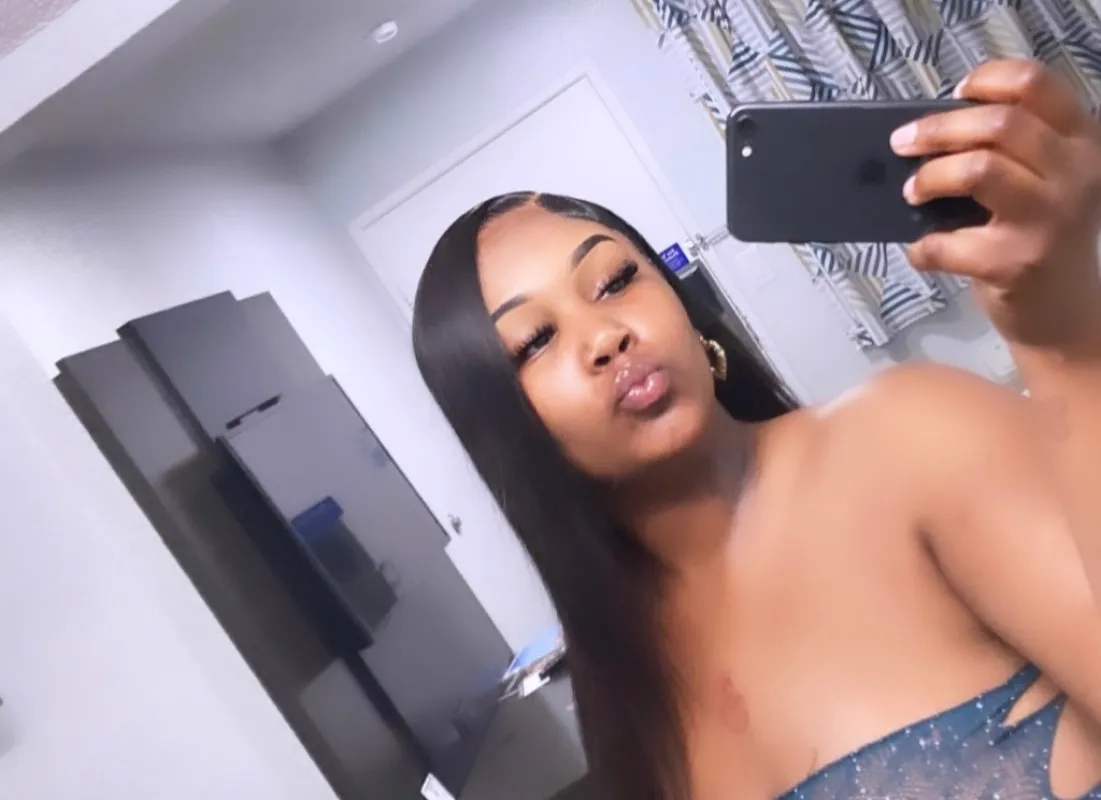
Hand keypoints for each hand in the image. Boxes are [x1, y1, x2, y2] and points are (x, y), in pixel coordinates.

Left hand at [891, 60, 1100, 348]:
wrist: (1063, 313)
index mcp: (1081, 140)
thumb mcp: (1043, 181)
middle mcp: (1075, 173)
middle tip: (902, 143)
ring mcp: (1049, 218)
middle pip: (998, 124)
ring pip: (978, 169)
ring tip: (911, 192)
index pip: (1037, 84)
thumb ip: (1008, 150)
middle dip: (937, 130)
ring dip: (930, 177)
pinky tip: (923, 250)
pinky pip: (949, 242)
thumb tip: (928, 130)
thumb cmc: (1038, 235)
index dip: (989, 80)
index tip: (956, 92)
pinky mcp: (1016, 262)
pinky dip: (924, 246)